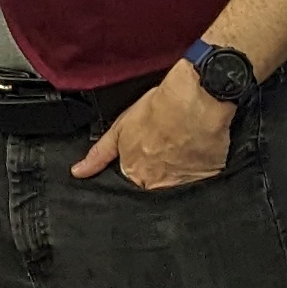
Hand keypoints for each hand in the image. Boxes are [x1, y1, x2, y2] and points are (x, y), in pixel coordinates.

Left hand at [73, 59, 234, 189]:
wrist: (196, 100)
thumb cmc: (159, 109)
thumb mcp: (120, 128)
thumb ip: (99, 154)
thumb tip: (78, 172)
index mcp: (135, 173)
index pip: (132, 183)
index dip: (139, 168)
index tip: (146, 154)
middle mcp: (157, 183)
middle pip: (154, 186)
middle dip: (157, 174)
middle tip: (166, 147)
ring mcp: (184, 183)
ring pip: (178, 184)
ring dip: (179, 171)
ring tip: (183, 147)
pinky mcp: (208, 177)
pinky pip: (202, 179)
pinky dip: (201, 168)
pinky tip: (201, 150)